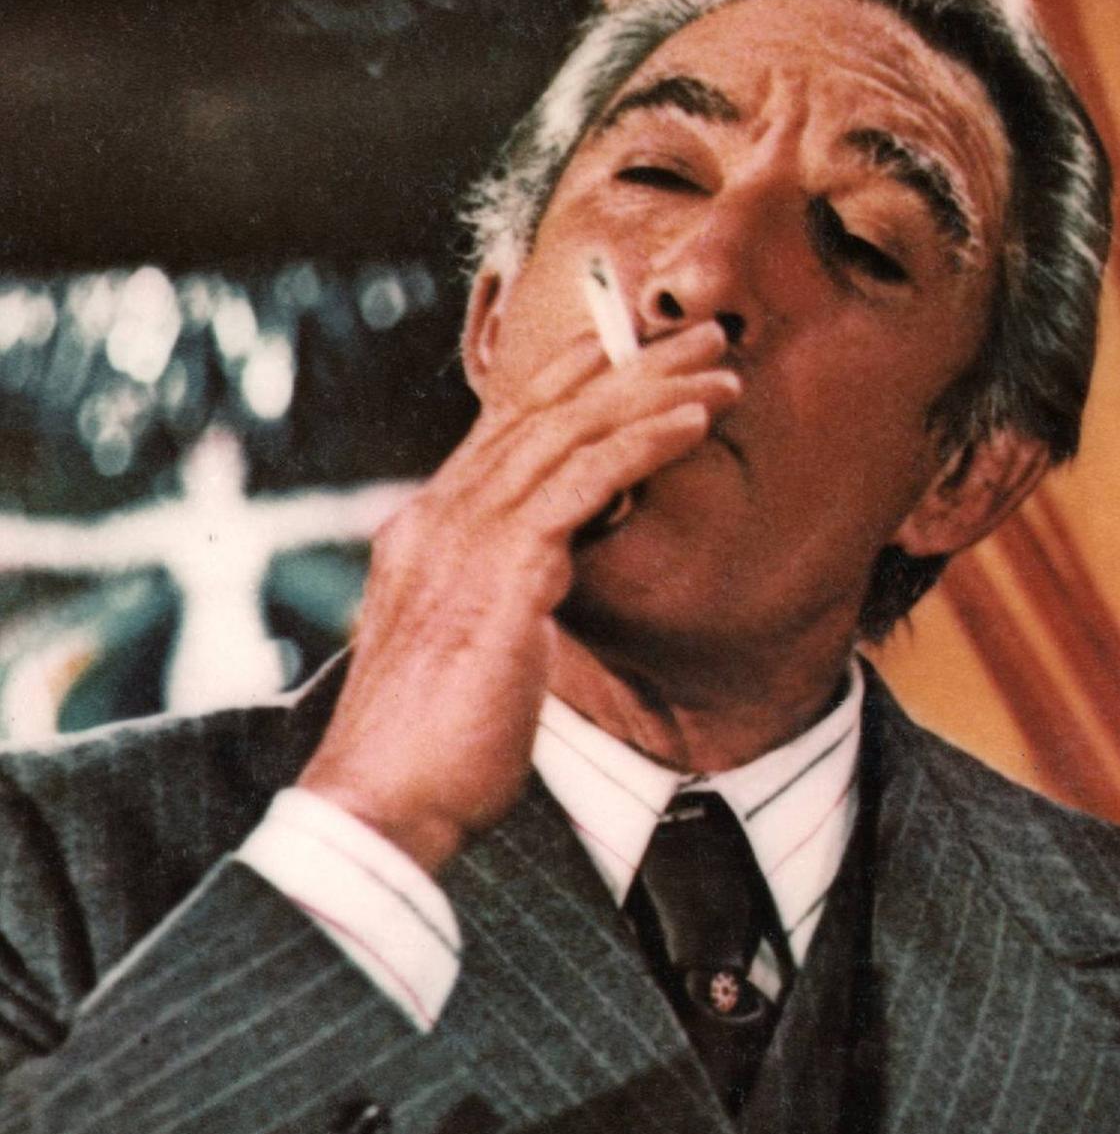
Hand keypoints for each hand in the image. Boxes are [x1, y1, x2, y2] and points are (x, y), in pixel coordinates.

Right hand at [296, 324, 741, 873]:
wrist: (383, 803)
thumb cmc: (433, 750)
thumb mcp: (464, 650)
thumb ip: (494, 597)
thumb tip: (538, 582)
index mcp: (426, 531)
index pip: (506, 429)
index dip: (575, 379)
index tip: (635, 347)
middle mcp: (438, 516)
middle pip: (542, 411)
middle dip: (628, 362)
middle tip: (702, 331)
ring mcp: (464, 536)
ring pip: (569, 430)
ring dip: (654, 388)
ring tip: (722, 363)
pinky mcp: (503, 569)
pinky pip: (585, 480)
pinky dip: (644, 440)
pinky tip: (697, 421)